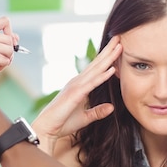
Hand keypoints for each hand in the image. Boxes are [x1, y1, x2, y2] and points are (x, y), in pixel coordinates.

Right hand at [0, 16, 19, 80]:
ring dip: (5, 59)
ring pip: (10, 50)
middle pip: (10, 39)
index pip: (5, 21)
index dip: (10, 31)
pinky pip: (7, 61)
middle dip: (8, 51)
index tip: (9, 40)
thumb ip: (1, 39)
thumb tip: (16, 38)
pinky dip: (2, 66)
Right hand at [33, 36, 121, 150]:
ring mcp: (75, 86)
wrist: (47, 129)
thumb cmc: (63, 123)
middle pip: (96, 64)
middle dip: (109, 51)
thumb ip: (98, 111)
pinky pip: (92, 84)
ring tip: (119, 46)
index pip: (96, 69)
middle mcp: (77, 82)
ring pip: (95, 70)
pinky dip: (102, 76)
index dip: (107, 58)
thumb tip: (112, 107)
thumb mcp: (85, 117)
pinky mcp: (75, 94)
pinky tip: (112, 69)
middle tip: (119, 38)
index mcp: (79, 86)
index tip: (117, 48)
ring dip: (108, 58)